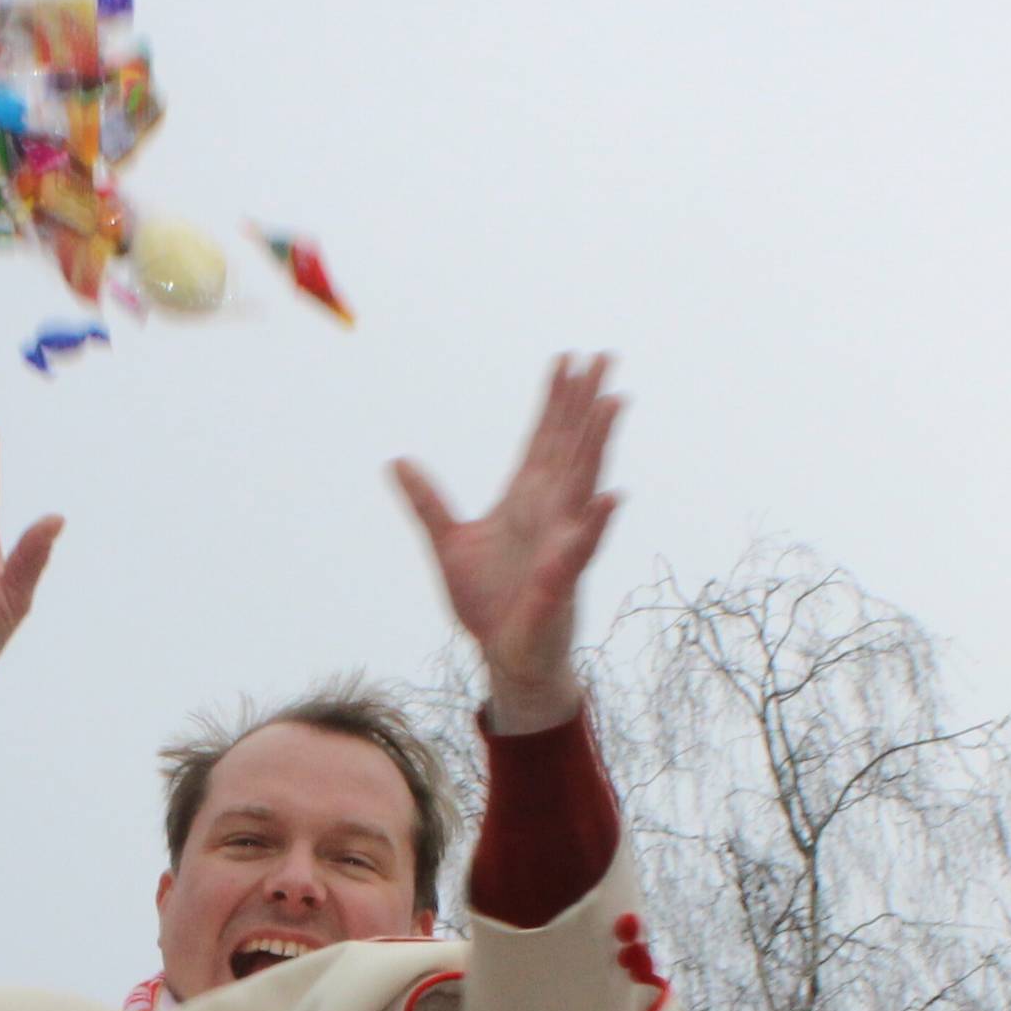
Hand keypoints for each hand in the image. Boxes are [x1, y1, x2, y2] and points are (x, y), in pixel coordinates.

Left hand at [391, 355, 622, 736]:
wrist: (503, 654)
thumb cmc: (487, 601)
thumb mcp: (447, 543)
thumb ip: (426, 502)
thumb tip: (396, 462)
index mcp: (526, 501)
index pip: (543, 440)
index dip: (553, 401)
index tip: (565, 359)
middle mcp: (550, 513)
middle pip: (570, 448)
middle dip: (585, 404)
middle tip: (603, 356)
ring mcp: (561, 543)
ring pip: (584, 484)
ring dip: (599, 445)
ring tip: (614, 402)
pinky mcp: (561, 580)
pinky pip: (581, 549)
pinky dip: (595, 524)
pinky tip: (610, 497)